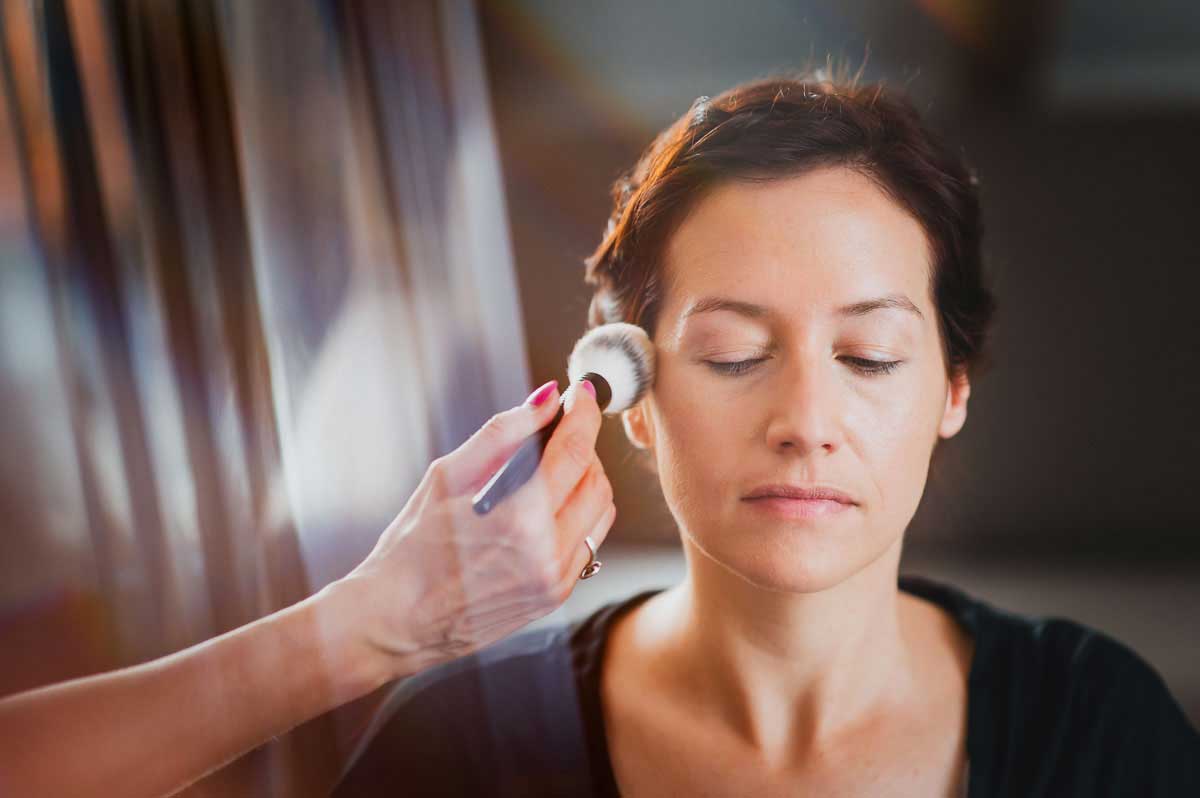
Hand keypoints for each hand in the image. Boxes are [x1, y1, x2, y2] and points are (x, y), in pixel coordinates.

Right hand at [340, 379, 615, 677]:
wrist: (396, 621)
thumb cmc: (411, 548)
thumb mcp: (446, 477)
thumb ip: (503, 433)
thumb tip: (547, 399)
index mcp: (519, 519)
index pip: (575, 451)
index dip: (585, 414)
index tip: (583, 394)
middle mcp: (547, 553)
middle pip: (597, 480)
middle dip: (585, 447)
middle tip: (559, 432)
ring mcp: (555, 581)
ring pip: (600, 513)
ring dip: (586, 481)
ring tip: (552, 470)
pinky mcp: (555, 597)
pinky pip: (588, 543)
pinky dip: (576, 515)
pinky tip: (544, 509)